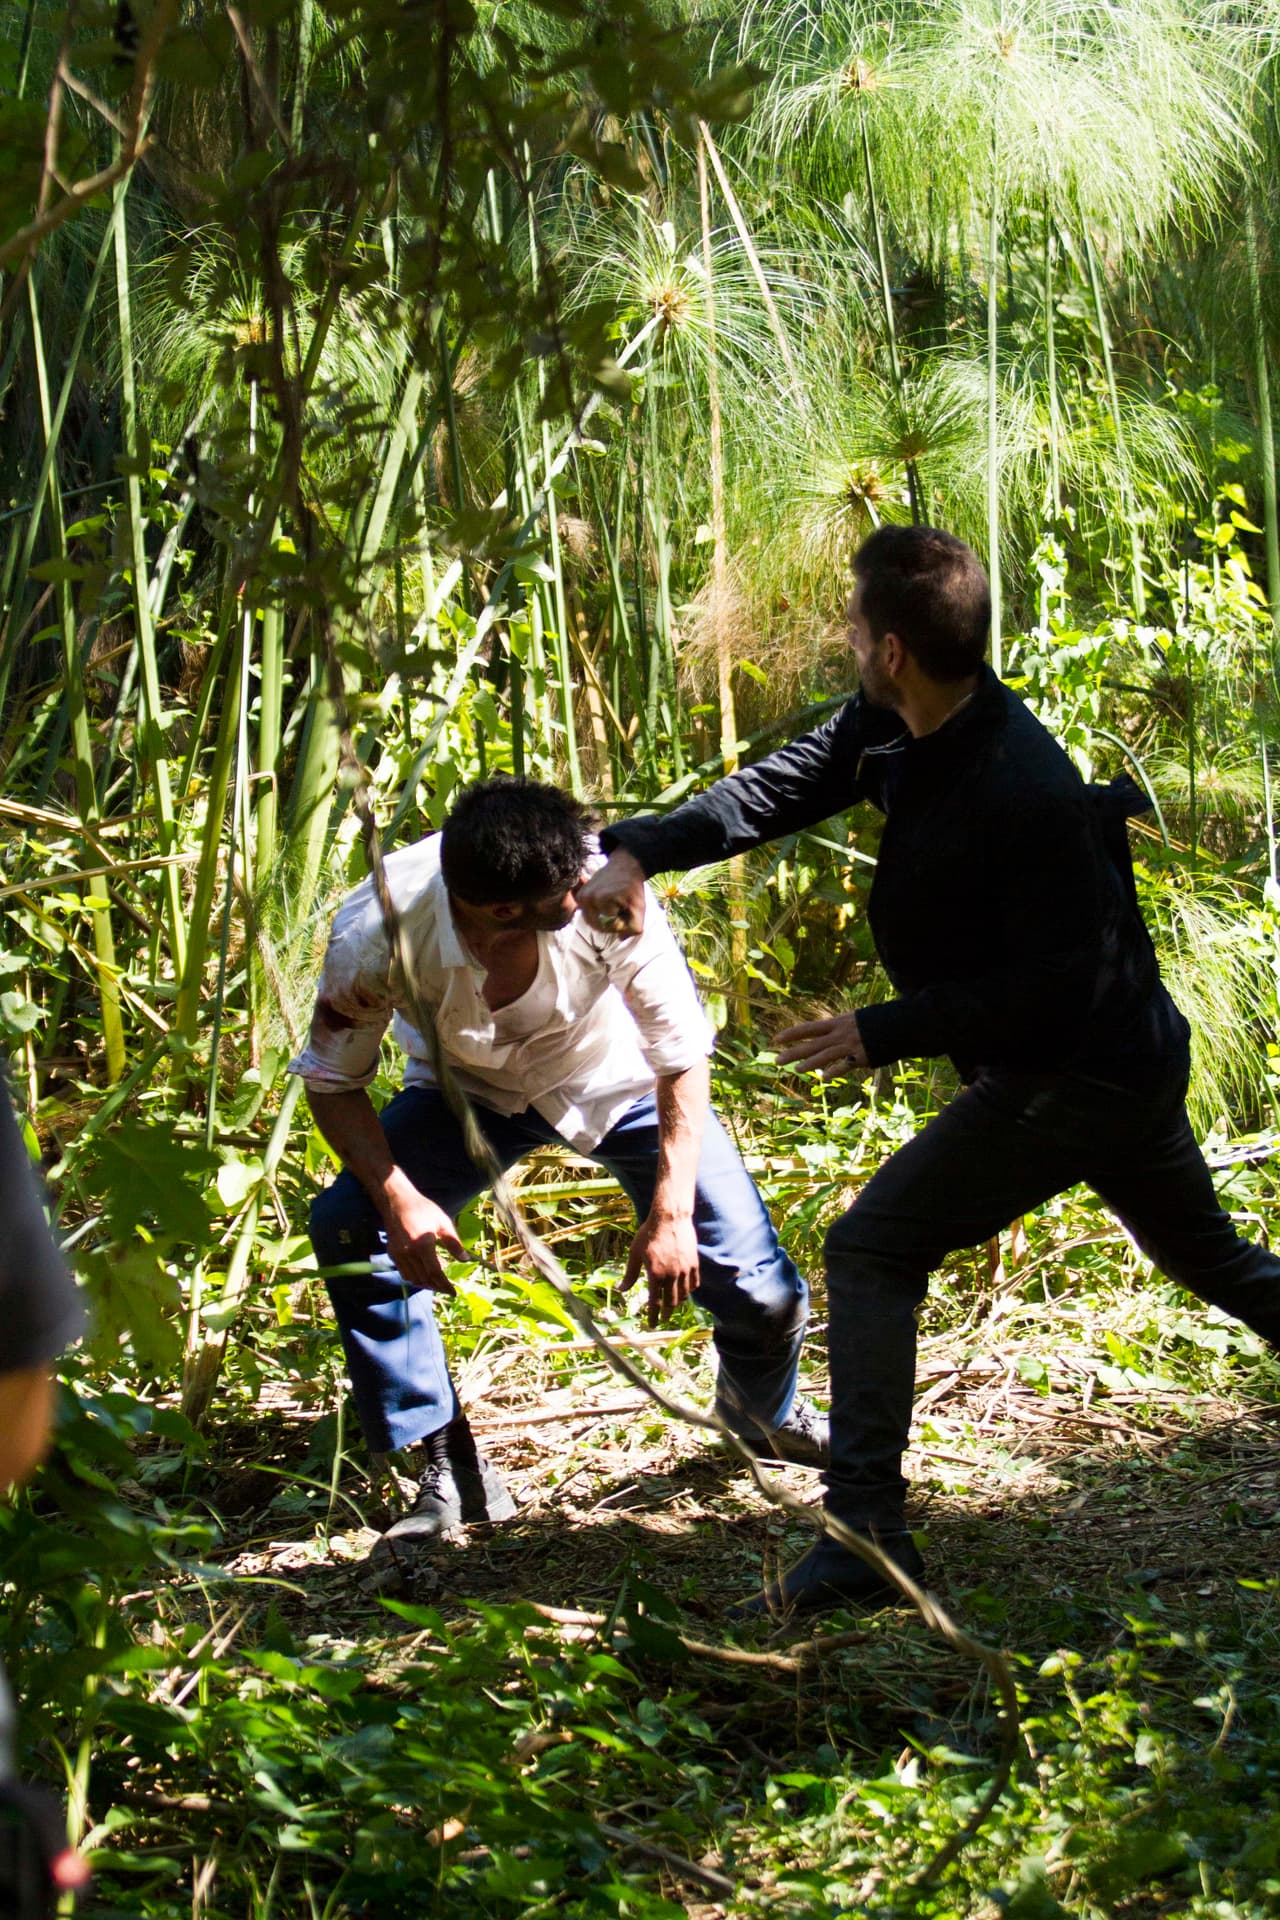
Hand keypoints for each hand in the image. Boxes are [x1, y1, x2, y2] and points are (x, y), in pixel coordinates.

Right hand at [382, 1180, 463, 1294]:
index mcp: (423, 1244)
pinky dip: (414, 1279)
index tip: (454, 1292)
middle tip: (447, 1290)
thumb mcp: (443, 1222)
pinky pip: (404, 1273)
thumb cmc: (423, 1209)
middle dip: (437, 1287)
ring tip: (437, 1285)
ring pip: (412, 1279)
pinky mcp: (392, 1253)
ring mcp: (398, 1254)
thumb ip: (454, 1242)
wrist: (397, 1201)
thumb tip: (465, 1259)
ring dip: (425, 1285)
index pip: (435, 1272)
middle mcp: (409, 1252)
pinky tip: (423, 1277)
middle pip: (424, 1279)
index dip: (445, 1285)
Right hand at [577, 849, 646, 937]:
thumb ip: (633, 928)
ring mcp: (581, 896)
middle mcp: (587, 897)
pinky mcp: (579, 896)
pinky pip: (587, 914)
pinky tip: (606, 902)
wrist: (624, 867)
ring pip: (592, 921)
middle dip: (610, 922)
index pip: (607, 927)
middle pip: (597, 925)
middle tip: (620, 910)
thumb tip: (620, 938)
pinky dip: (597, 912)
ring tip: (614, 905)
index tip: (626, 912)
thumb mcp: (639, 908)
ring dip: (603, 918)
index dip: (619, 925)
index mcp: (600, 899)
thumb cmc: (633, 889)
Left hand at [623, 1208, 699, 1326]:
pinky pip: (694, 1284)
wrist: (670, 1218)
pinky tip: (685, 1292)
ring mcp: (684, 1270)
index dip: (652, 1316)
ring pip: (683, 1295)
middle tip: (662, 1319)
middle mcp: (671, 1275)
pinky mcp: (694, 1264)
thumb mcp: (635, 1254)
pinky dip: (689, 1291)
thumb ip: (630, 1274)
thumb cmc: (649, 1234)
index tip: (651, 1324)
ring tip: (672, 1305)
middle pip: (671, 1303)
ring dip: (677, 1303)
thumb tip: (620, 1290)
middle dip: (666, 1314)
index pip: (654, 1302)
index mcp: (655, 1274)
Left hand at [774, 1011, 868, 1078]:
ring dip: (810, 1063)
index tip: (776, 1039)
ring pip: (825, 1056)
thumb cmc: (875, 1021)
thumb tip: (825, 1037)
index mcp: (837, 1023)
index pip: (809, 1028)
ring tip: (796, 1069)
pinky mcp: (861, 1058)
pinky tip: (824, 1078)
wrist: (898, 1025)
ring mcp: (850, 1047)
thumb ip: (838, 1029)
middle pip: (812, 1044)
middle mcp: (840, 1035)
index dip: (792, 1034)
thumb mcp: (853, 1019)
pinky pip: (845, 1066)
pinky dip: (835, 1071)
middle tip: (777, 1061)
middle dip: (793, 1052)